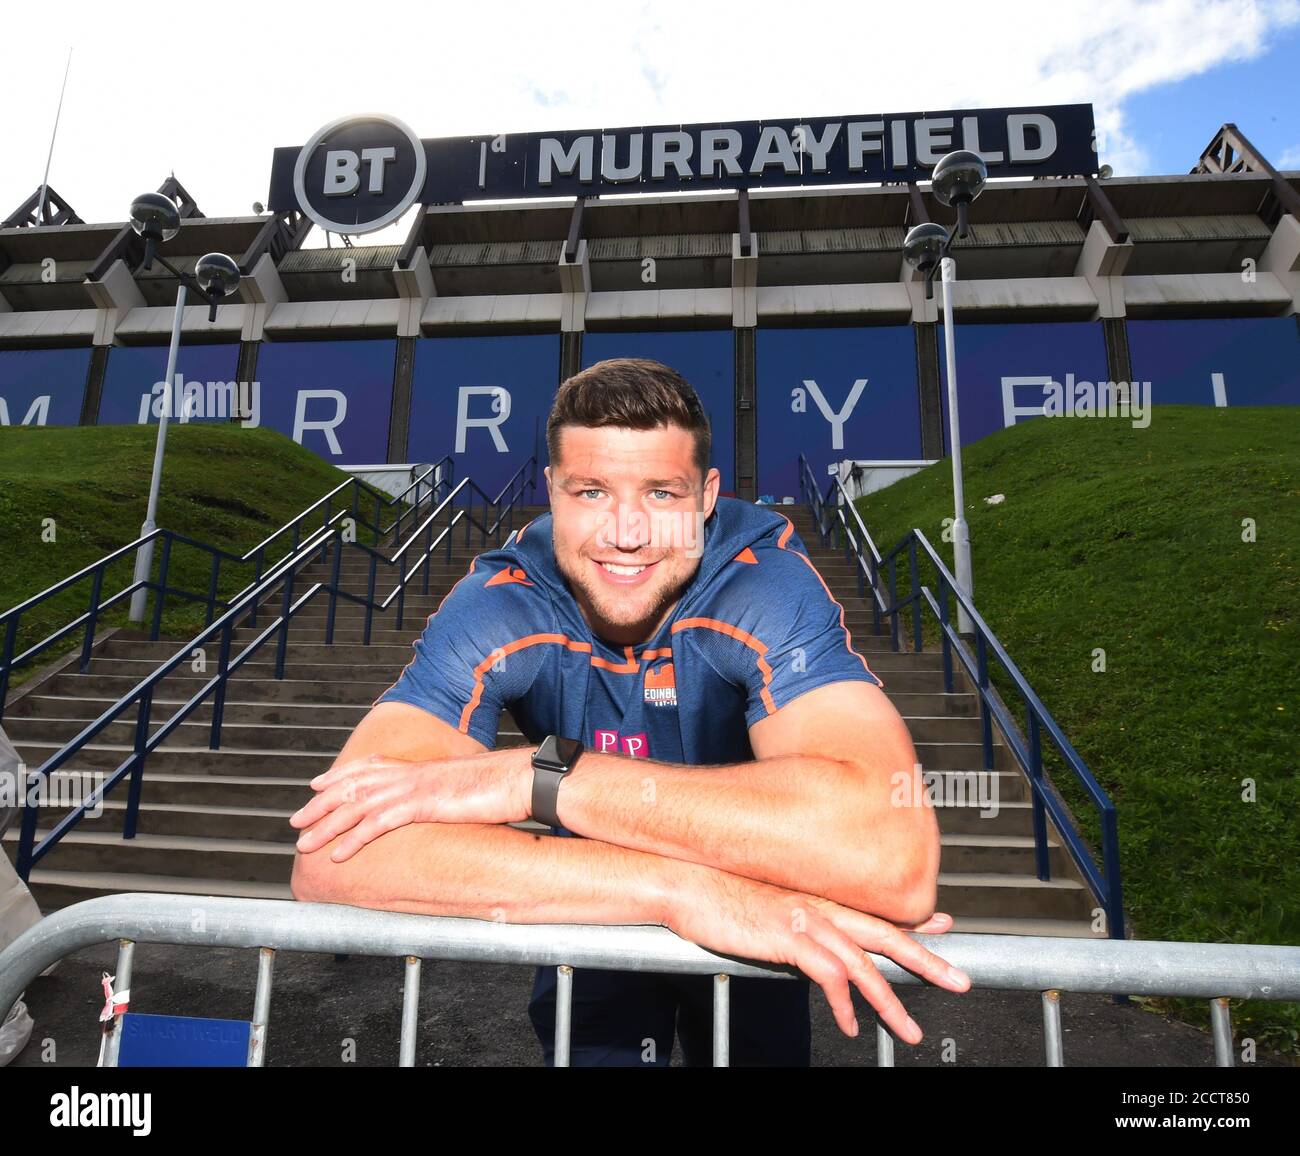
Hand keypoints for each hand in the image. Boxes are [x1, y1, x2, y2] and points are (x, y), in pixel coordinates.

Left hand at [290, 749, 531, 861]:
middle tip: (296, 821)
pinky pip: (378, 823)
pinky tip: (338, 854)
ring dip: (326, 827)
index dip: (338, 775)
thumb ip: (439, 793)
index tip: (317, 785)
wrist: (516, 780)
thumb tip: (435, 802)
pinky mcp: (421, 804)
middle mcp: (409, 773)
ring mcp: (413, 787)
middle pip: (352, 786)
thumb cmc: (495, 786)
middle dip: (320, 804)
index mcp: (416, 767)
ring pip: (356, 806)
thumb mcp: (459, 787)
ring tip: (305, 845)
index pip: (366, 766)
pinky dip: (353, 839)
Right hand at [661, 868, 968, 1043]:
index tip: (943, 923)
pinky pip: (828, 976)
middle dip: (927, 959)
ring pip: (865, 963)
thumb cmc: (717, 891)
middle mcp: (820, 904)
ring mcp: (807, 919)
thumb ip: (791, 919)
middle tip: (961, 979)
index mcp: (817, 895)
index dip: (913, 919)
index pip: (875, 909)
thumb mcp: (764, 904)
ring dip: (891, 1000)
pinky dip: (843, 1003)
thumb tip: (804, 939)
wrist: (685, 878)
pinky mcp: (789, 937)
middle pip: (887, 934)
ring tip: (909, 1030)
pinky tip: (849, 1024)